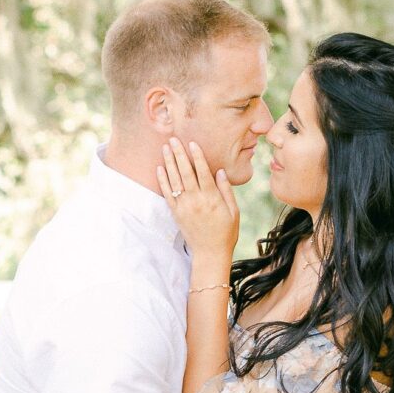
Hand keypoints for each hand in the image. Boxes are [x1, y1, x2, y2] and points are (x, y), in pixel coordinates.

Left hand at [156, 137, 239, 266]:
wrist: (210, 253)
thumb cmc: (226, 232)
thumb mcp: (234, 211)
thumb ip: (226, 191)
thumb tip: (220, 171)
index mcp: (212, 198)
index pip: (203, 171)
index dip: (197, 156)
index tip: (192, 143)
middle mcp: (196, 200)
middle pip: (186, 172)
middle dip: (179, 154)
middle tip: (173, 139)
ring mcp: (184, 206)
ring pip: (174, 180)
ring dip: (169, 162)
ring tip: (165, 148)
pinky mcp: (176, 213)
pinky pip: (167, 193)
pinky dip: (162, 180)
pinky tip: (160, 168)